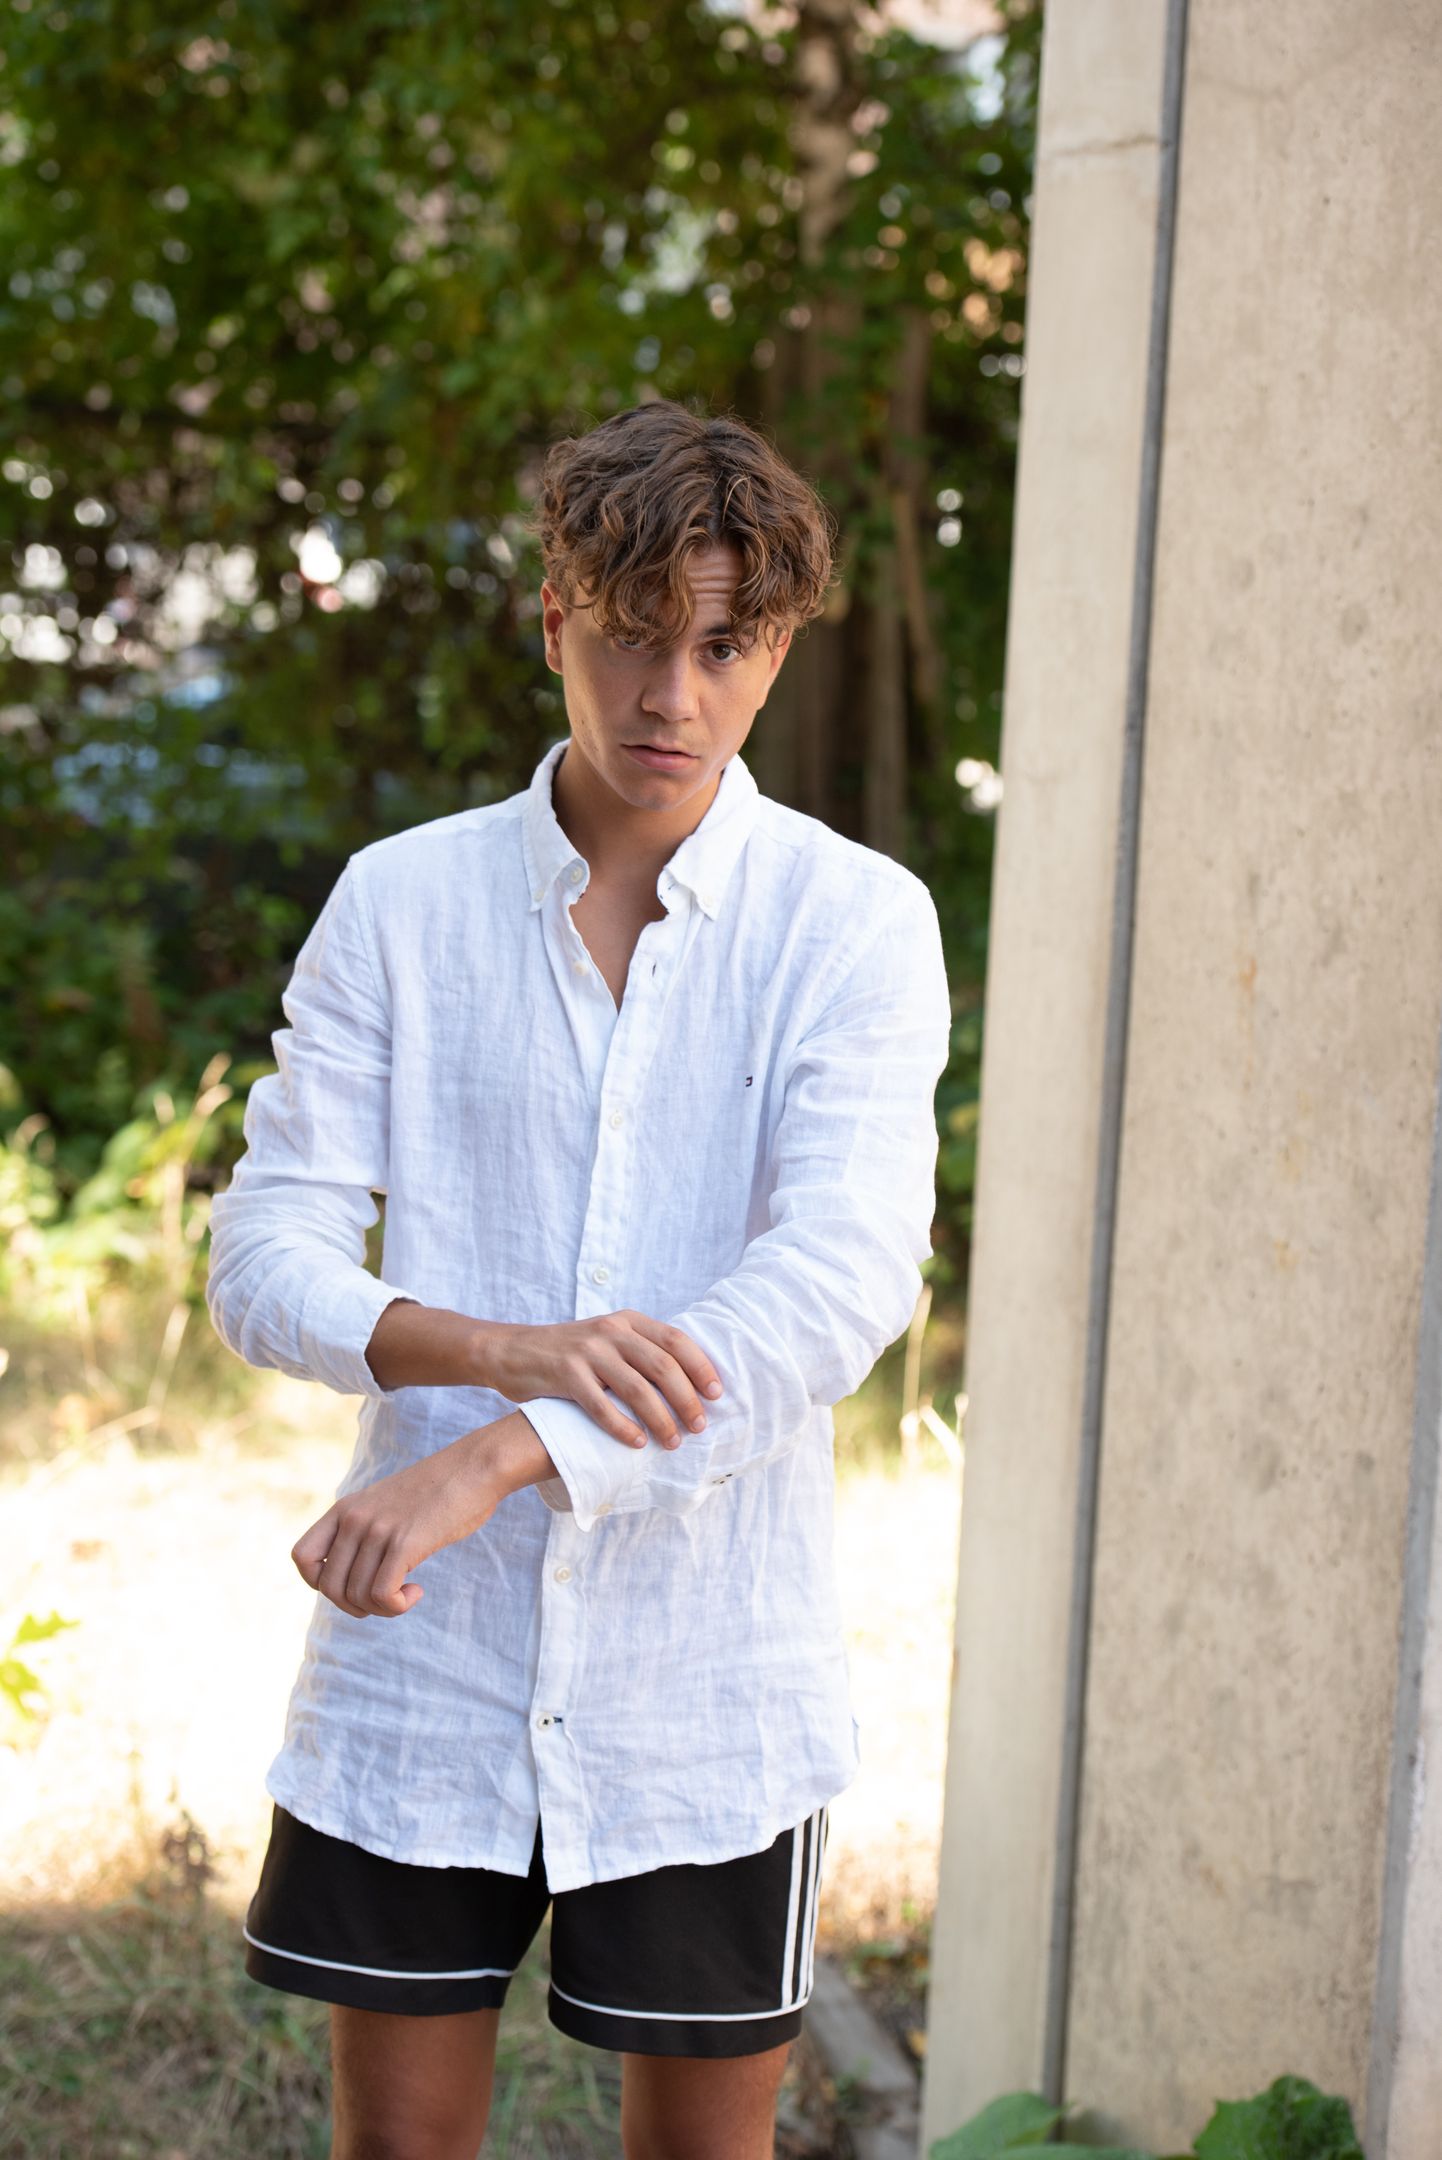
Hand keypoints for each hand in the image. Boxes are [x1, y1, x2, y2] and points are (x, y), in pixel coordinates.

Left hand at [291, 1410, 553, 1619]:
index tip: (353, 1583)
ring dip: (383, 1608)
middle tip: (386, 1598)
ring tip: (407, 1592)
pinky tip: (418, 1591)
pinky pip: (383, 1595)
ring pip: (357, 1596)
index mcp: (345, 1509)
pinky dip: (398, 1606)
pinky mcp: (405, 1542)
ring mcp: (377, 1529)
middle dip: (355, 1606)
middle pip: (329, 1588)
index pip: (301, 1557)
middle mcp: (354, 1518)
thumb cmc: (438, 1491)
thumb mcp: (387, 1504)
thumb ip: (365, 1530)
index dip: (320, 1583)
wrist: (475, 1467)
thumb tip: (354, 1577)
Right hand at [479, 1310, 722, 1450]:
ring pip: (637, 1388)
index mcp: (628, 1321)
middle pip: (663, 1366)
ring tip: (672, 1442)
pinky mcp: (565, 1373)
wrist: (510, 1350)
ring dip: (661, 1419)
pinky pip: (600, 1404)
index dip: (701, 1367)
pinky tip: (635, 1443)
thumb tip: (687, 1385)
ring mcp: (587, 1350)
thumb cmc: (567, 1353)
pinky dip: (622, 1427)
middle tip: (699, 1427)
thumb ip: (640, 1352)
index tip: (716, 1395)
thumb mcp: (606, 1339)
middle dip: (687, 1400)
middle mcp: (611, 1330)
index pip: (677, 1340)